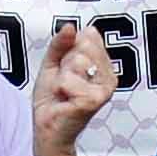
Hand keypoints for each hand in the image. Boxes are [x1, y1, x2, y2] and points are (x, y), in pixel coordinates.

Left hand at [29, 19, 121, 153]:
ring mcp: (104, 88)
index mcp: (103, 64)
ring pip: (76, 61)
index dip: (69, 50)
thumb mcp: (52, 64)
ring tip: (64, 92)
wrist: (47, 128)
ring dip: (61, 77)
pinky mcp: (95, 100)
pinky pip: (69, 80)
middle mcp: (109, 75)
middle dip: (65, 63)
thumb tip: (70, 27)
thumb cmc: (52, 99)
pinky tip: (65, 100)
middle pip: (82, 46)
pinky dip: (60, 89)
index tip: (66, 68)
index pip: (88, 35)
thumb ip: (60, 44)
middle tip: (64, 82)